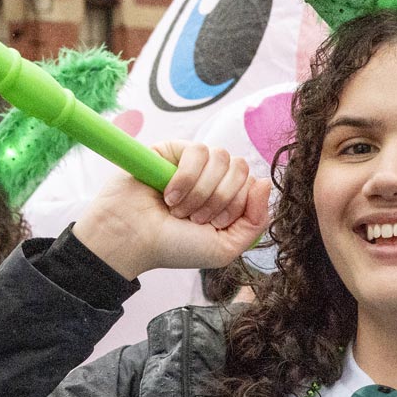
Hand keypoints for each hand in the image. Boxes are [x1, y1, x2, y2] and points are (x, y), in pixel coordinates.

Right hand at [72, 143, 270, 279]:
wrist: (132, 241)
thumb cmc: (173, 247)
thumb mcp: (225, 248)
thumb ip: (256, 221)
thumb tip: (265, 181)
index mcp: (226, 198)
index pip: (252, 184)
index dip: (235, 206)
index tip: (211, 226)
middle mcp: (212, 178)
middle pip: (240, 167)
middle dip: (219, 199)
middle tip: (194, 218)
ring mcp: (192, 163)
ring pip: (221, 157)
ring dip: (200, 191)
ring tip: (178, 209)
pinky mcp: (172, 149)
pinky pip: (197, 151)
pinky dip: (185, 178)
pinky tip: (168, 195)